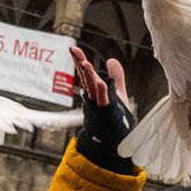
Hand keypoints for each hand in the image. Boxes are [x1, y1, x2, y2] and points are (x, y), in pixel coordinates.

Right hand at [70, 46, 134, 167]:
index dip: (80, 61)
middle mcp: (94, 97)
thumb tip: (111, 59)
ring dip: (89, 76)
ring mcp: (99, 105)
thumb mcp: (117, 93)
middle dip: (80, 63)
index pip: (86, 74)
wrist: (115, 141)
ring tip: (85, 62)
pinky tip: (101, 83)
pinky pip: (103, 101)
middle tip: (73, 50)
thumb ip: (116, 77)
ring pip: (92, 87)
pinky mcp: (106, 112)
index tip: (73, 49)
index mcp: (96, 91)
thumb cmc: (116, 118)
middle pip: (85, 78)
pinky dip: (101, 92)